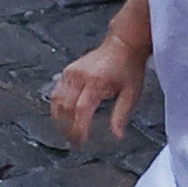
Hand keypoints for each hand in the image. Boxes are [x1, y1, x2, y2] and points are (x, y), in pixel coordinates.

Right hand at [45, 31, 138, 145]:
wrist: (122, 45)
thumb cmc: (128, 67)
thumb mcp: (131, 94)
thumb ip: (121, 115)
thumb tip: (117, 134)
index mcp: (96, 82)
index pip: (81, 110)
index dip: (79, 128)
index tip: (81, 141)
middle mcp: (79, 76)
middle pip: (65, 107)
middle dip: (67, 127)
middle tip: (74, 141)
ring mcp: (71, 72)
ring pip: (56, 100)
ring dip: (59, 118)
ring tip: (67, 131)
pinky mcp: (67, 71)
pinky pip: (56, 92)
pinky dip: (57, 106)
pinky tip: (63, 115)